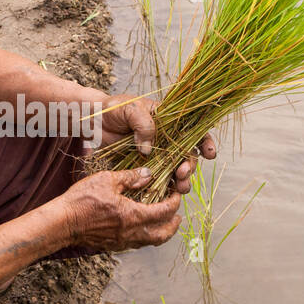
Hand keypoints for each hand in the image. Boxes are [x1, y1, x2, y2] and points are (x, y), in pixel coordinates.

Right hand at [62, 168, 182, 250]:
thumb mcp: (107, 180)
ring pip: (150, 242)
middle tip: (177, 215)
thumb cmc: (82, 200)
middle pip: (163, 234)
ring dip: (160, 232)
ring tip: (162, 222)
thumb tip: (148, 174)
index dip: (174, 202)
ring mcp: (122, 242)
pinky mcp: (113, 246)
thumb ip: (131, 177)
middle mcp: (131, 233)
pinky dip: (144, 236)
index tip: (175, 194)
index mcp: (133, 215)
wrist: (62, 223)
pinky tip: (140, 227)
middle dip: (173, 225)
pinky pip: (136, 244)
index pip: (164, 212)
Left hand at [96, 94, 217, 195]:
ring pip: (176, 170)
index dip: (205, 142)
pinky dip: (164, 188)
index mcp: (170, 122)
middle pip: (187, 155)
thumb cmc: (114, 110)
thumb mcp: (130, 109)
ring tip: (179, 187)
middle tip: (182, 173)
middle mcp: (167, 140)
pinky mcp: (145, 167)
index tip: (209, 153)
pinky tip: (166, 194)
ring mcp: (157, 155)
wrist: (94, 122)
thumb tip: (148, 149)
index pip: (194, 131)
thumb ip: (143, 124)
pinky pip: (158, 180)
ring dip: (182, 180)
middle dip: (190, 166)